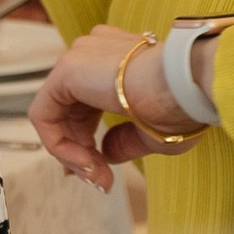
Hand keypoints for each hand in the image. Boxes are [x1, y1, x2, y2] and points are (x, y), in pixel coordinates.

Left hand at [28, 22, 187, 187]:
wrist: (188, 85)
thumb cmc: (184, 104)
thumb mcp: (152, 132)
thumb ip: (123, 140)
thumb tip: (105, 153)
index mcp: (118, 59)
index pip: (87, 102)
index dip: (87, 141)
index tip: (101, 172)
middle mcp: (94, 53)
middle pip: (70, 110)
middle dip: (81, 152)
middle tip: (101, 181)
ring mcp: (78, 57)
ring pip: (56, 114)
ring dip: (73, 153)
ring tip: (97, 177)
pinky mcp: (66, 69)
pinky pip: (44, 113)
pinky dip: (58, 144)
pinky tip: (85, 162)